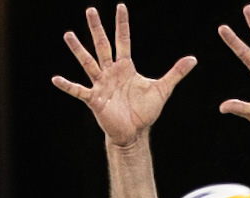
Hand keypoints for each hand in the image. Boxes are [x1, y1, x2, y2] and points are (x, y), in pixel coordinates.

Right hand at [52, 4, 195, 147]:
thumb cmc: (145, 110)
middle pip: (103, 45)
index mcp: (126, 67)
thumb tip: (193, 59)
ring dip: (78, 49)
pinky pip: (79, 90)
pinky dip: (68, 86)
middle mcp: (111, 72)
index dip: (122, 24)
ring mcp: (101, 84)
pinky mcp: (94, 99)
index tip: (120, 6)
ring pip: (88, 63)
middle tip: (91, 9)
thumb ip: (176, 73)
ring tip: (68, 34)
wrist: (135, 132)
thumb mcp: (163, 89)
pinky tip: (56, 79)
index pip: (123, 41)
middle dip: (97, 28)